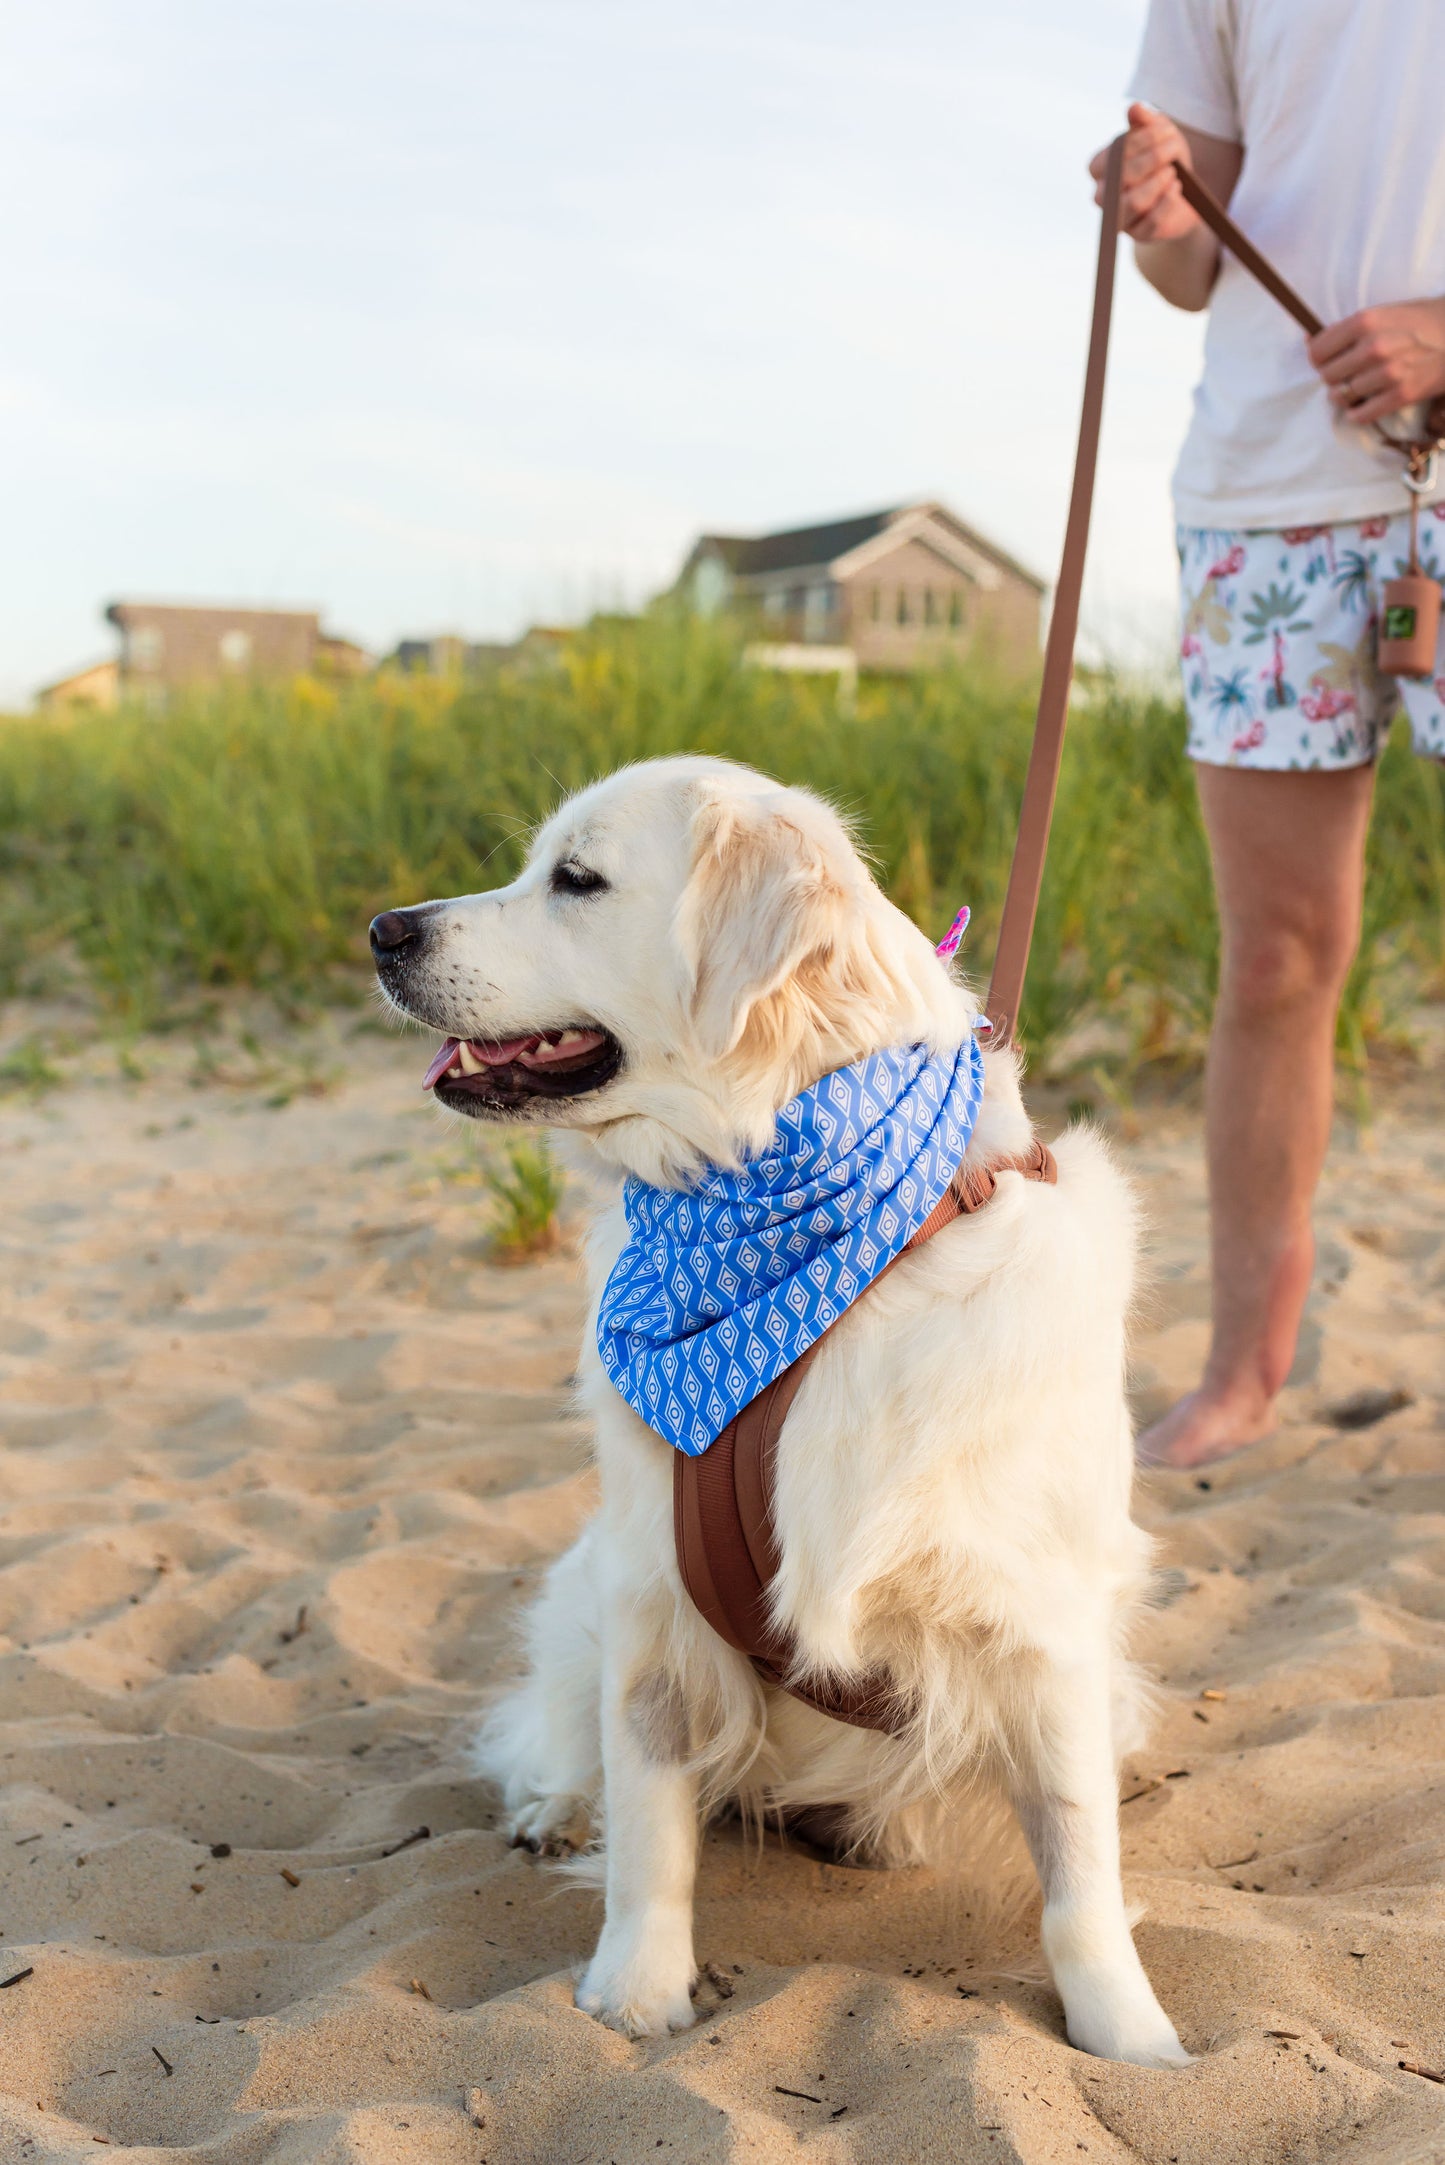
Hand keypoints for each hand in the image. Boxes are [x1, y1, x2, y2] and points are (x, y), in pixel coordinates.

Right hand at [1088, 103, 1200, 242]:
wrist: (1184, 192)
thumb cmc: (1165, 160)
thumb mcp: (1158, 134)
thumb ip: (1145, 121)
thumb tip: (1134, 108)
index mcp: (1101, 167)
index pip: (1113, 153)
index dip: (1142, 139)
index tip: (1168, 129)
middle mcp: (1103, 195)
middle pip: (1123, 176)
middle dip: (1154, 158)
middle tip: (1174, 148)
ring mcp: (1120, 217)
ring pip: (1134, 202)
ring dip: (1159, 182)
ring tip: (1174, 171)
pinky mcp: (1139, 235)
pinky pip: (1151, 221)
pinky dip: (1168, 201)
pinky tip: (1177, 188)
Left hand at [1309, 299, 1444, 426]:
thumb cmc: (1422, 320)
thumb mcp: (1385, 312)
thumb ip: (1348, 328)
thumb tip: (1309, 340)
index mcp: (1365, 321)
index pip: (1317, 351)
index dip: (1318, 358)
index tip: (1325, 360)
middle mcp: (1374, 347)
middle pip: (1327, 375)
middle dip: (1333, 376)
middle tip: (1347, 374)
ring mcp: (1388, 373)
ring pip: (1341, 396)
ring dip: (1345, 396)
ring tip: (1358, 388)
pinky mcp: (1401, 395)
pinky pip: (1361, 415)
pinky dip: (1358, 413)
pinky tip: (1364, 405)